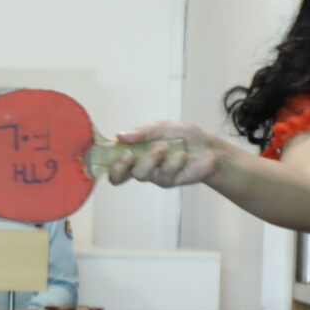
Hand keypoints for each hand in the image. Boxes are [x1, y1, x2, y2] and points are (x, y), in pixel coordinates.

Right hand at [102, 121, 224, 188]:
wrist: (209, 148)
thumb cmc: (184, 136)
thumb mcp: (163, 127)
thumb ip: (142, 132)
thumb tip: (119, 136)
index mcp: (133, 149)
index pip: (110, 157)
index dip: (100, 157)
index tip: (100, 149)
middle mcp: (138, 165)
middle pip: (116, 176)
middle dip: (119, 166)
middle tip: (128, 155)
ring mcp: (152, 175)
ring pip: (140, 174)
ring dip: (151, 158)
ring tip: (164, 147)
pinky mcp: (167, 182)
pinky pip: (163, 175)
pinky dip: (172, 162)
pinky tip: (181, 156)